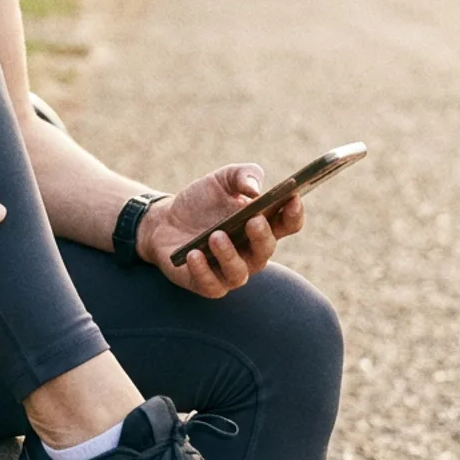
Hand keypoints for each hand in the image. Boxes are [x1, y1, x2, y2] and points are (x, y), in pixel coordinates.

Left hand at [135, 164, 304, 297]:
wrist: (165, 220)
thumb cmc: (201, 201)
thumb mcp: (221, 180)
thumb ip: (242, 175)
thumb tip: (255, 190)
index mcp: (262, 225)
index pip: (288, 224)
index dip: (294, 214)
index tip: (292, 198)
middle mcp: (252, 252)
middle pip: (266, 249)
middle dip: (262, 236)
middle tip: (253, 220)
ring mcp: (230, 270)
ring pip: (240, 272)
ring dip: (230, 255)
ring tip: (216, 236)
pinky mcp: (207, 284)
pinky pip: (211, 284)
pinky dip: (203, 271)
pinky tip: (194, 254)